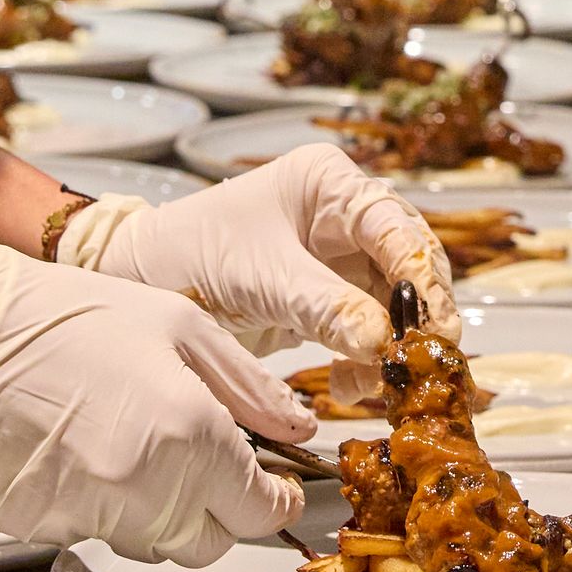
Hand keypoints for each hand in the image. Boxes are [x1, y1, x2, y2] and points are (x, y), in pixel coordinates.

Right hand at [0, 243, 307, 564]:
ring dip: (161, 511)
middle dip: (218, 511)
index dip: (275, 503)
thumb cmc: (72, 319)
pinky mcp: (42, 528)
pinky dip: (100, 506)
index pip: (259, 515)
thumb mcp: (181, 328)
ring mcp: (88, 515)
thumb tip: (299, 429)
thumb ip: (250, 388)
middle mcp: (145, 490)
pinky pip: (94, 534)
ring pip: (153, 545)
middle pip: (209, 545)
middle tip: (200, 458)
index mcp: (191, 438)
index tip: (275, 489)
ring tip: (129, 441)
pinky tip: (79, 451)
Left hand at [63, 145, 458, 354]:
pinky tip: (346, 386)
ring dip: (391, 348)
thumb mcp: (261, 279)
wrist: (139, 286)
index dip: (421, 277)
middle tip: (423, 364)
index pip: (396, 227)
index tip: (433, 326)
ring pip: (394, 304)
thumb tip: (385, 343)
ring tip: (376, 385)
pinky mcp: (327, 299)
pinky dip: (365, 362)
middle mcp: (343, 215)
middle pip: (408, 265)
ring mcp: (338, 258)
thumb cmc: (189, 256)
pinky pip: (367, 331)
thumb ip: (325, 307)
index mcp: (330, 184)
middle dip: (417, 318)